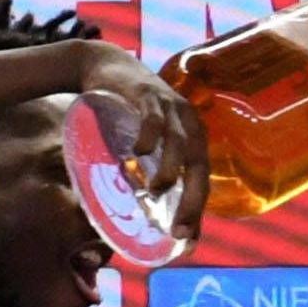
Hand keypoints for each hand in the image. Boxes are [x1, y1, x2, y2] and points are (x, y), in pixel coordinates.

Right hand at [74, 45, 210, 248]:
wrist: (105, 65)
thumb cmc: (127, 113)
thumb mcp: (146, 143)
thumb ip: (150, 169)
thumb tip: (141, 212)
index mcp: (194, 139)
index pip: (203, 180)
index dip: (197, 211)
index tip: (187, 241)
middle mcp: (189, 123)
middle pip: (199, 166)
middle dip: (192, 200)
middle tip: (178, 227)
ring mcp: (170, 106)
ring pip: (180, 143)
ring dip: (170, 170)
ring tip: (155, 191)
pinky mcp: (148, 93)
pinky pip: (154, 117)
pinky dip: (149, 136)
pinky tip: (139, 153)